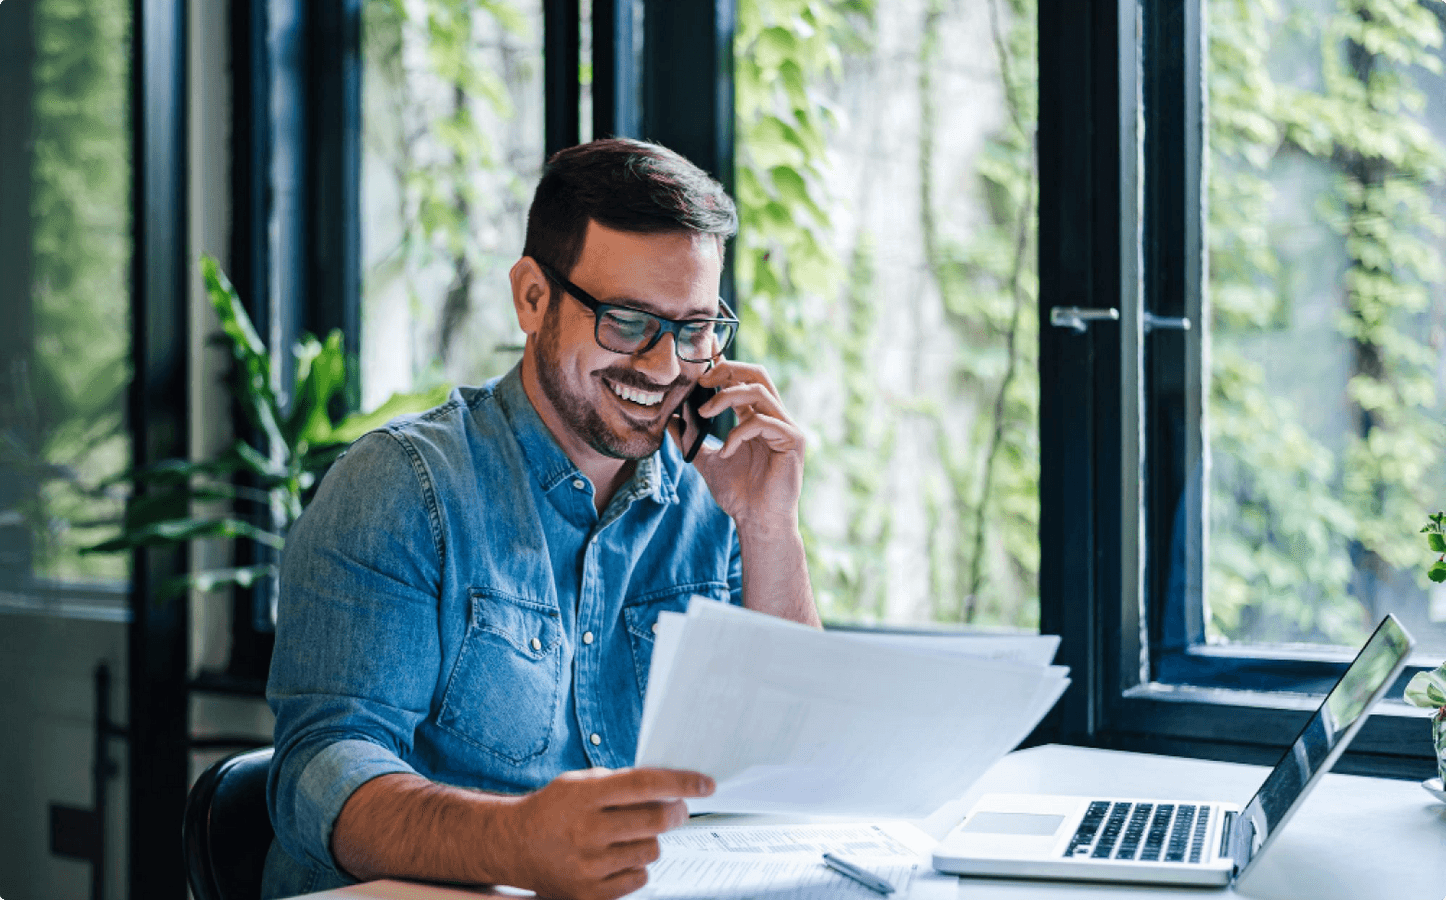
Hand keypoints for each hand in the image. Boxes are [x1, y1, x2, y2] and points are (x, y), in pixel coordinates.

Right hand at [504, 767, 713, 899]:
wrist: (514, 845)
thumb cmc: (554, 809)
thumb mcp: (580, 782)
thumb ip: (622, 782)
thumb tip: (671, 786)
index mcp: (585, 796)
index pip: (646, 785)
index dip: (682, 783)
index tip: (706, 784)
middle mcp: (586, 831)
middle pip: (657, 821)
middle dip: (677, 812)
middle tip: (677, 809)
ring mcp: (588, 867)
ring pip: (651, 851)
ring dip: (651, 840)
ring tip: (630, 834)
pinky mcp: (589, 894)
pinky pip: (639, 879)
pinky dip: (637, 866)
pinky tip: (618, 856)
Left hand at [670, 360, 804, 533]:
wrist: (756, 521)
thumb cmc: (737, 493)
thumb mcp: (705, 460)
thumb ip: (690, 438)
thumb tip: (669, 419)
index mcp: (755, 416)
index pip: (741, 380)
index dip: (723, 363)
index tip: (702, 351)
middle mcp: (773, 416)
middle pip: (756, 373)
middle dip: (728, 369)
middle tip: (701, 380)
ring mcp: (786, 427)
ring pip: (759, 391)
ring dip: (727, 397)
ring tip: (703, 414)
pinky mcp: (793, 440)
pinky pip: (762, 422)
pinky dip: (738, 433)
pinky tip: (725, 452)